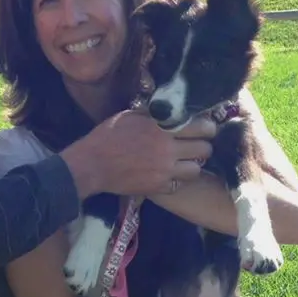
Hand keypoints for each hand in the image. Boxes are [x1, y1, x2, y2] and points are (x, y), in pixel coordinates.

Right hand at [61, 110, 215, 199]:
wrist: (91, 165)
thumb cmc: (107, 136)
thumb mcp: (130, 116)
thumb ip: (154, 114)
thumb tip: (172, 109)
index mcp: (162, 129)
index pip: (203, 128)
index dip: (207, 128)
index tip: (202, 129)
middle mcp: (167, 150)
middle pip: (205, 150)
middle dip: (201, 146)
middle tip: (193, 145)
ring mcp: (164, 171)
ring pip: (196, 170)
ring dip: (191, 165)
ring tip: (182, 162)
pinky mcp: (157, 188)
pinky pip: (179, 185)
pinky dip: (176, 180)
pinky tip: (167, 174)